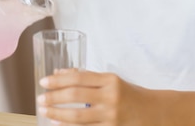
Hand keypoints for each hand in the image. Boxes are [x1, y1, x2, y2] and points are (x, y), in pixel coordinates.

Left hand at [37, 70, 152, 125]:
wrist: (154, 113)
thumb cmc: (130, 95)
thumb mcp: (111, 82)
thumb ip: (87, 78)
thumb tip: (59, 73)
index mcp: (110, 80)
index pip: (79, 77)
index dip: (58, 80)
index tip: (44, 82)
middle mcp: (111, 96)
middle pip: (76, 95)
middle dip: (54, 97)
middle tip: (40, 98)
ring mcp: (111, 115)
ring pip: (78, 116)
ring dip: (58, 113)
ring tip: (45, 111)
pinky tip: (58, 124)